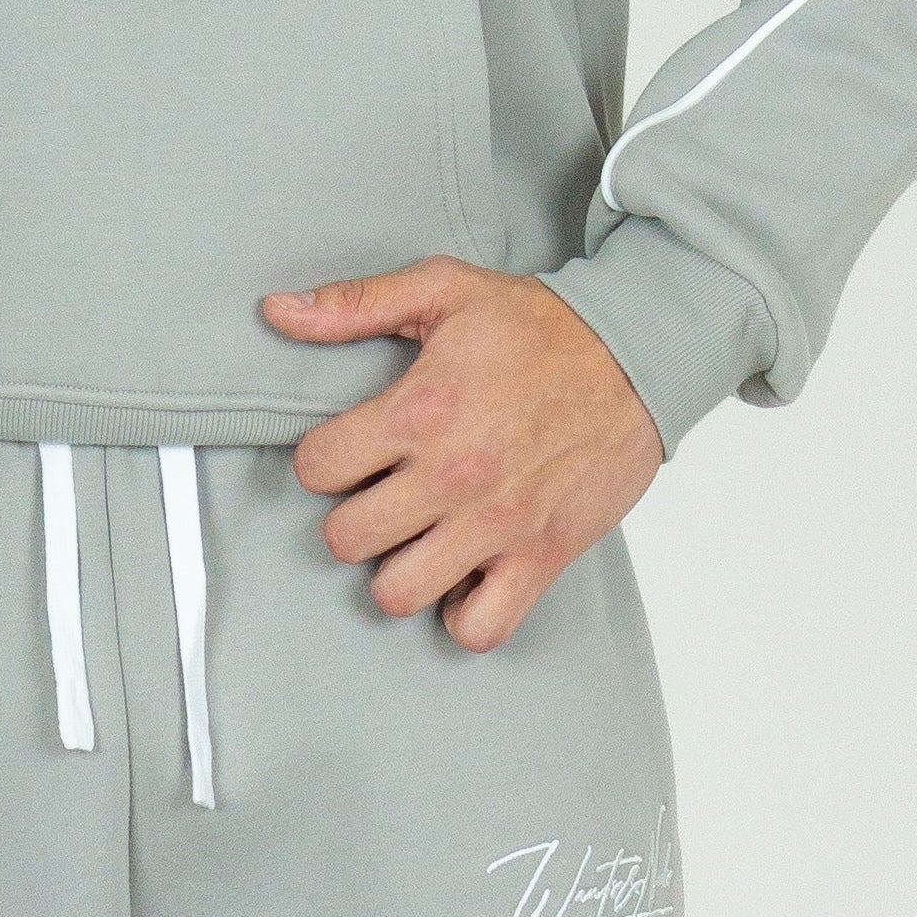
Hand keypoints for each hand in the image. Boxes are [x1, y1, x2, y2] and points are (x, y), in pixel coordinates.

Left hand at [259, 261, 661, 647]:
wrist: (640, 354)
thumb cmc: (542, 325)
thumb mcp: (446, 289)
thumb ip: (356, 303)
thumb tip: (276, 312)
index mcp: (420, 410)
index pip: (317, 467)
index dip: (325, 460)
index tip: (352, 451)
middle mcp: (452, 475)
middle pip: (346, 539)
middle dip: (353, 518)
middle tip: (382, 497)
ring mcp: (496, 524)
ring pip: (398, 592)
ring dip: (397, 570)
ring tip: (416, 540)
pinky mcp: (541, 557)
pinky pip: (480, 627)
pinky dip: (464, 614)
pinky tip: (463, 577)